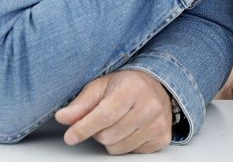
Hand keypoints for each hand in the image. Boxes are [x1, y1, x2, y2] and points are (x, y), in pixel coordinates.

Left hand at [54, 71, 172, 153]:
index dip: (83, 128)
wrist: (158, 85)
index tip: (70, 136)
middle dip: (99, 132)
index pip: (104, 115)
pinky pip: (131, 153)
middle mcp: (151, 106)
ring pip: (118, 148)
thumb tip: (63, 117)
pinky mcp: (163, 137)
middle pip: (108, 136)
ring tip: (119, 123)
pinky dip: (126, 144)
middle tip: (105, 119)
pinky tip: (132, 129)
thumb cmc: (126, 85)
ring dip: (112, 140)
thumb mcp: (101, 86)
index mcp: (134, 88)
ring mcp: (159, 123)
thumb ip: (81, 103)